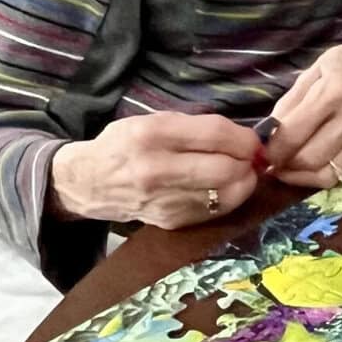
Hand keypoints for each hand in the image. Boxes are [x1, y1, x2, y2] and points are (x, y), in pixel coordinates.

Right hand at [49, 113, 262, 228]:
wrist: (88, 182)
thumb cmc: (126, 144)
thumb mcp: (154, 121)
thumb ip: (198, 127)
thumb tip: (246, 137)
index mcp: (153, 135)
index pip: (216, 135)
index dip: (245, 138)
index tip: (254, 140)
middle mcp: (156, 170)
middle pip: (225, 169)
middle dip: (248, 162)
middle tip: (252, 158)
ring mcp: (162, 200)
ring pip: (225, 195)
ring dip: (243, 183)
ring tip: (241, 172)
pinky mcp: (168, 221)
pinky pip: (214, 211)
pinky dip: (228, 198)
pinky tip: (223, 188)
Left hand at [266, 39, 341, 189]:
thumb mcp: (314, 71)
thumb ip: (290, 102)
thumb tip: (267, 134)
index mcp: (334, 91)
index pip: (294, 134)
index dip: (272, 149)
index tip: (261, 151)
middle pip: (309, 159)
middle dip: (283, 165)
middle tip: (272, 162)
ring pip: (325, 175)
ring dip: (299, 176)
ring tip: (287, 168)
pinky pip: (340, 173)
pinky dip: (319, 173)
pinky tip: (311, 162)